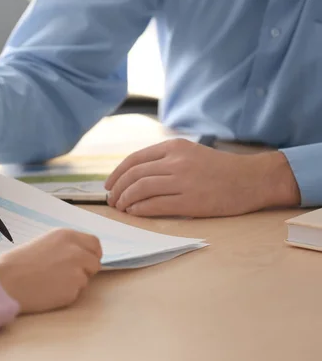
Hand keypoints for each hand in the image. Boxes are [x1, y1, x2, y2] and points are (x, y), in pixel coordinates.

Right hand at [0, 229, 101, 313]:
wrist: (6, 281)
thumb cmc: (16, 263)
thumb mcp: (43, 244)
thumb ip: (63, 247)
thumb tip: (78, 255)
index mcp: (66, 235)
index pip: (94, 243)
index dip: (90, 254)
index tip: (84, 261)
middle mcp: (76, 250)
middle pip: (95, 262)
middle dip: (87, 269)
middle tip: (70, 276)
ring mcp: (77, 269)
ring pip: (86, 279)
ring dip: (74, 283)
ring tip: (51, 283)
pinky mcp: (74, 288)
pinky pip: (76, 293)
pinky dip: (66, 294)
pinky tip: (48, 291)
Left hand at [104, 139, 300, 216]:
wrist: (251, 179)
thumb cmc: (219, 168)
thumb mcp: (190, 153)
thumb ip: (164, 160)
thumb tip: (133, 176)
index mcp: (173, 148)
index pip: (134, 160)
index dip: (116, 174)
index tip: (109, 185)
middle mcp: (176, 162)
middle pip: (134, 175)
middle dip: (117, 189)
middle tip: (112, 200)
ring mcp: (183, 181)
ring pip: (141, 190)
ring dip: (126, 201)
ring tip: (121, 208)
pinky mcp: (190, 201)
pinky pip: (155, 206)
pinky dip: (140, 210)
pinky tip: (135, 213)